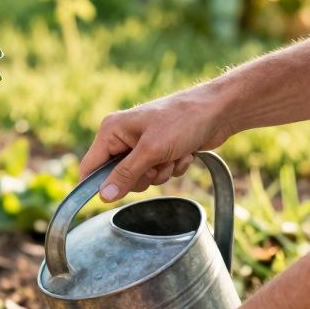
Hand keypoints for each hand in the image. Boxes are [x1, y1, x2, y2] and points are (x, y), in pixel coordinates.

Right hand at [81, 84, 233, 201]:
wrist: (219, 111)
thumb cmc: (184, 120)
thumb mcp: (151, 150)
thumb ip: (125, 174)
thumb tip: (103, 196)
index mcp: (111, 130)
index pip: (90, 167)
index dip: (97, 185)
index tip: (112, 197)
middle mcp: (123, 137)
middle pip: (117, 177)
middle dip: (142, 177)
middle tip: (156, 164)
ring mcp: (142, 144)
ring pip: (141, 178)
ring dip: (161, 172)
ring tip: (174, 154)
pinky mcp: (160, 151)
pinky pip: (158, 173)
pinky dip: (173, 167)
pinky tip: (184, 152)